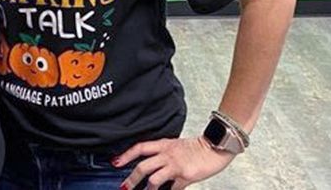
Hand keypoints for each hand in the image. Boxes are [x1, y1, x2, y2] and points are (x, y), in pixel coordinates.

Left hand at [113, 136, 234, 189]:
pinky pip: (173, 189)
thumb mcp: (176, 145)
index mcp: (163, 144)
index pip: (140, 148)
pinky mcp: (186, 176)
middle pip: (143, 167)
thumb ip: (163, 153)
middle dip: (131, 179)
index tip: (115, 163)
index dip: (126, 155)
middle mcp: (167, 154)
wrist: (215, 147)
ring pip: (154, 179)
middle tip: (124, 187)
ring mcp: (176, 166)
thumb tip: (151, 164)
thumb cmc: (197, 147)